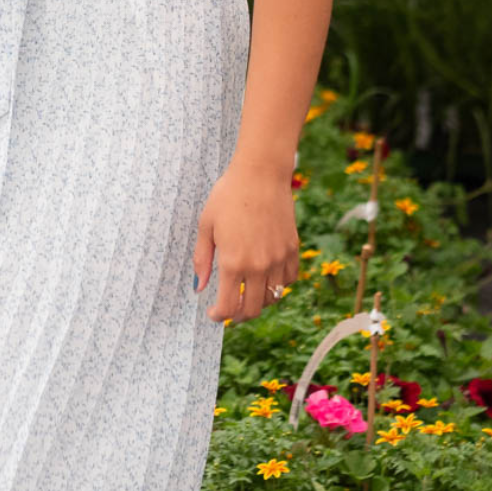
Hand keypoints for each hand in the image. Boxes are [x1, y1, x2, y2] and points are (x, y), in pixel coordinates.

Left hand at [191, 163, 299, 323]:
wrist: (261, 174)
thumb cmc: (228, 196)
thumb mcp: (206, 226)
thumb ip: (202, 260)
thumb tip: (199, 287)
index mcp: (233, 262)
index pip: (228, 307)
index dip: (219, 316)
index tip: (213, 313)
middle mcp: (258, 265)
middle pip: (252, 309)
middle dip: (238, 316)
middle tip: (229, 311)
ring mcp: (278, 258)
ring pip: (272, 298)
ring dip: (258, 302)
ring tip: (246, 294)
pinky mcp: (292, 249)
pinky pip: (289, 279)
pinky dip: (279, 285)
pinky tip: (266, 278)